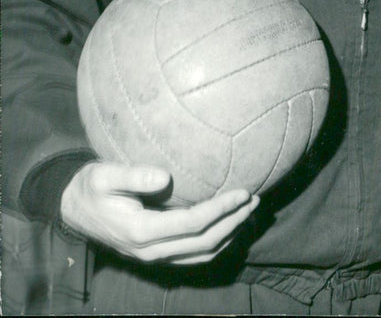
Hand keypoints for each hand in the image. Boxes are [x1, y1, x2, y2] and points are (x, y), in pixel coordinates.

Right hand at [60, 162, 258, 264]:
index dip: (221, 209)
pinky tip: (229, 225)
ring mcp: (153, 257)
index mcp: (140, 230)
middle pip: (204, 243)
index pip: (192, 224)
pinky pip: (193, 256)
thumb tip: (165, 176)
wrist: (73, 211)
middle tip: (255, 199)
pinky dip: (216, 243)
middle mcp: (150, 250)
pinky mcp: (156, 255)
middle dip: (233, 222)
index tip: (243, 191)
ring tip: (249, 210)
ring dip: (229, 234)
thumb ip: (133, 175)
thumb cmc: (91, 187)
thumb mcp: (104, 174)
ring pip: (201, 254)